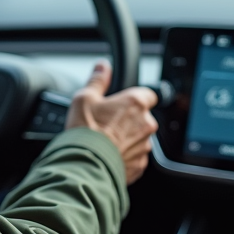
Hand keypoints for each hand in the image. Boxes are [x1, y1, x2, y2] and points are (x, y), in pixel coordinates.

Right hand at [65, 61, 158, 184]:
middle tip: (107, 123)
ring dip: (127, 139)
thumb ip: (97, 80)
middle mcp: (146, 124)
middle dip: (129, 120)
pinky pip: (135, 157)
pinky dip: (125, 156)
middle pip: (143, 117)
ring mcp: (144, 146)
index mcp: (135, 103)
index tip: (123, 103)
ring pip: (139, 138)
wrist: (85, 166)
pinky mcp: (140, 165)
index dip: (135, 98)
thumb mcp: (84, 98)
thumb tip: (102, 67)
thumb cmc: (86, 131)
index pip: (149, 94)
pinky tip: (108, 155)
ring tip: (106, 142)